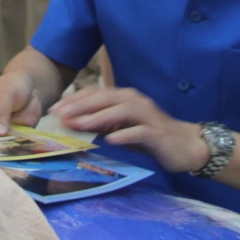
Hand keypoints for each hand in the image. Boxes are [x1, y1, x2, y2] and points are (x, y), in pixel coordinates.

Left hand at [50, 87, 206, 172]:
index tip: (54, 109)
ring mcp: (147, 115)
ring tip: (79, 125)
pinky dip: (125, 134)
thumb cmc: (150, 136)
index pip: (96, 94)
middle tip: (60, 115)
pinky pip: (139, 131)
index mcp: (124, 98)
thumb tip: (75, 124)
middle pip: (104, 98)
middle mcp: (135, 101)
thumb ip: (102, 124)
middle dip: (80, 106)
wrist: (185, 145)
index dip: (74, 100)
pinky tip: (111, 140)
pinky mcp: (157, 132)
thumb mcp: (122, 128)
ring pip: (120, 111)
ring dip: (98, 117)